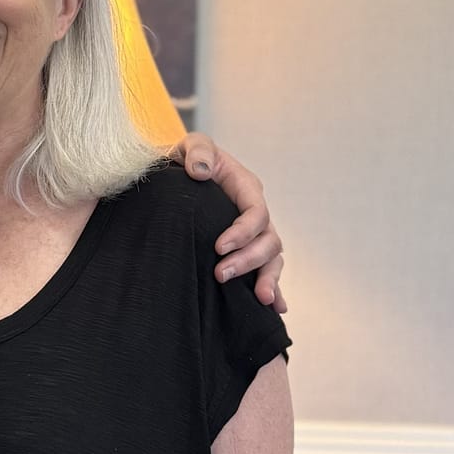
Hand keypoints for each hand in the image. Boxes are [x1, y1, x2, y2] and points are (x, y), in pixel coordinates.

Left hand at [176, 133, 286, 313]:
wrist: (178, 174)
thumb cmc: (186, 158)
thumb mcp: (190, 145)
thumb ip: (197, 151)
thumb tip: (201, 171)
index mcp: (246, 187)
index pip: (256, 213)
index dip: (242, 232)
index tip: (218, 247)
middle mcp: (255, 212)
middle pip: (267, 240)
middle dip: (249, 260)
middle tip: (220, 275)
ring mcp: (253, 232)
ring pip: (272, 257)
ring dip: (267, 278)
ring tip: (260, 299)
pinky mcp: (245, 247)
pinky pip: (266, 268)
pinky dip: (274, 287)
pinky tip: (274, 308)